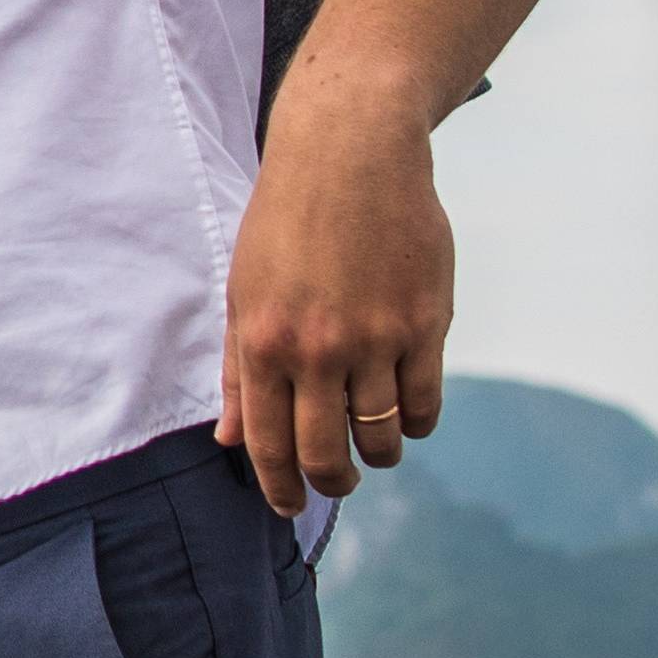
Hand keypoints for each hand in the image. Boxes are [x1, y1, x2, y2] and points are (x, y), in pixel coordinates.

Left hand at [221, 104, 450, 515]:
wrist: (351, 152)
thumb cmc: (287, 221)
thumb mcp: (243, 291)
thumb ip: (240, 370)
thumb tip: (231, 441)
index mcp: (265, 341)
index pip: (269, 444)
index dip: (279, 488)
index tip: (288, 505)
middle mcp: (318, 348)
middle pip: (326, 454)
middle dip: (330, 484)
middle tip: (336, 482)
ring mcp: (376, 337)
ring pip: (381, 437)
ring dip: (377, 456)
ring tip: (372, 446)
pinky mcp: (426, 323)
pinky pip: (423, 405)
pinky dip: (415, 424)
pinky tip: (405, 414)